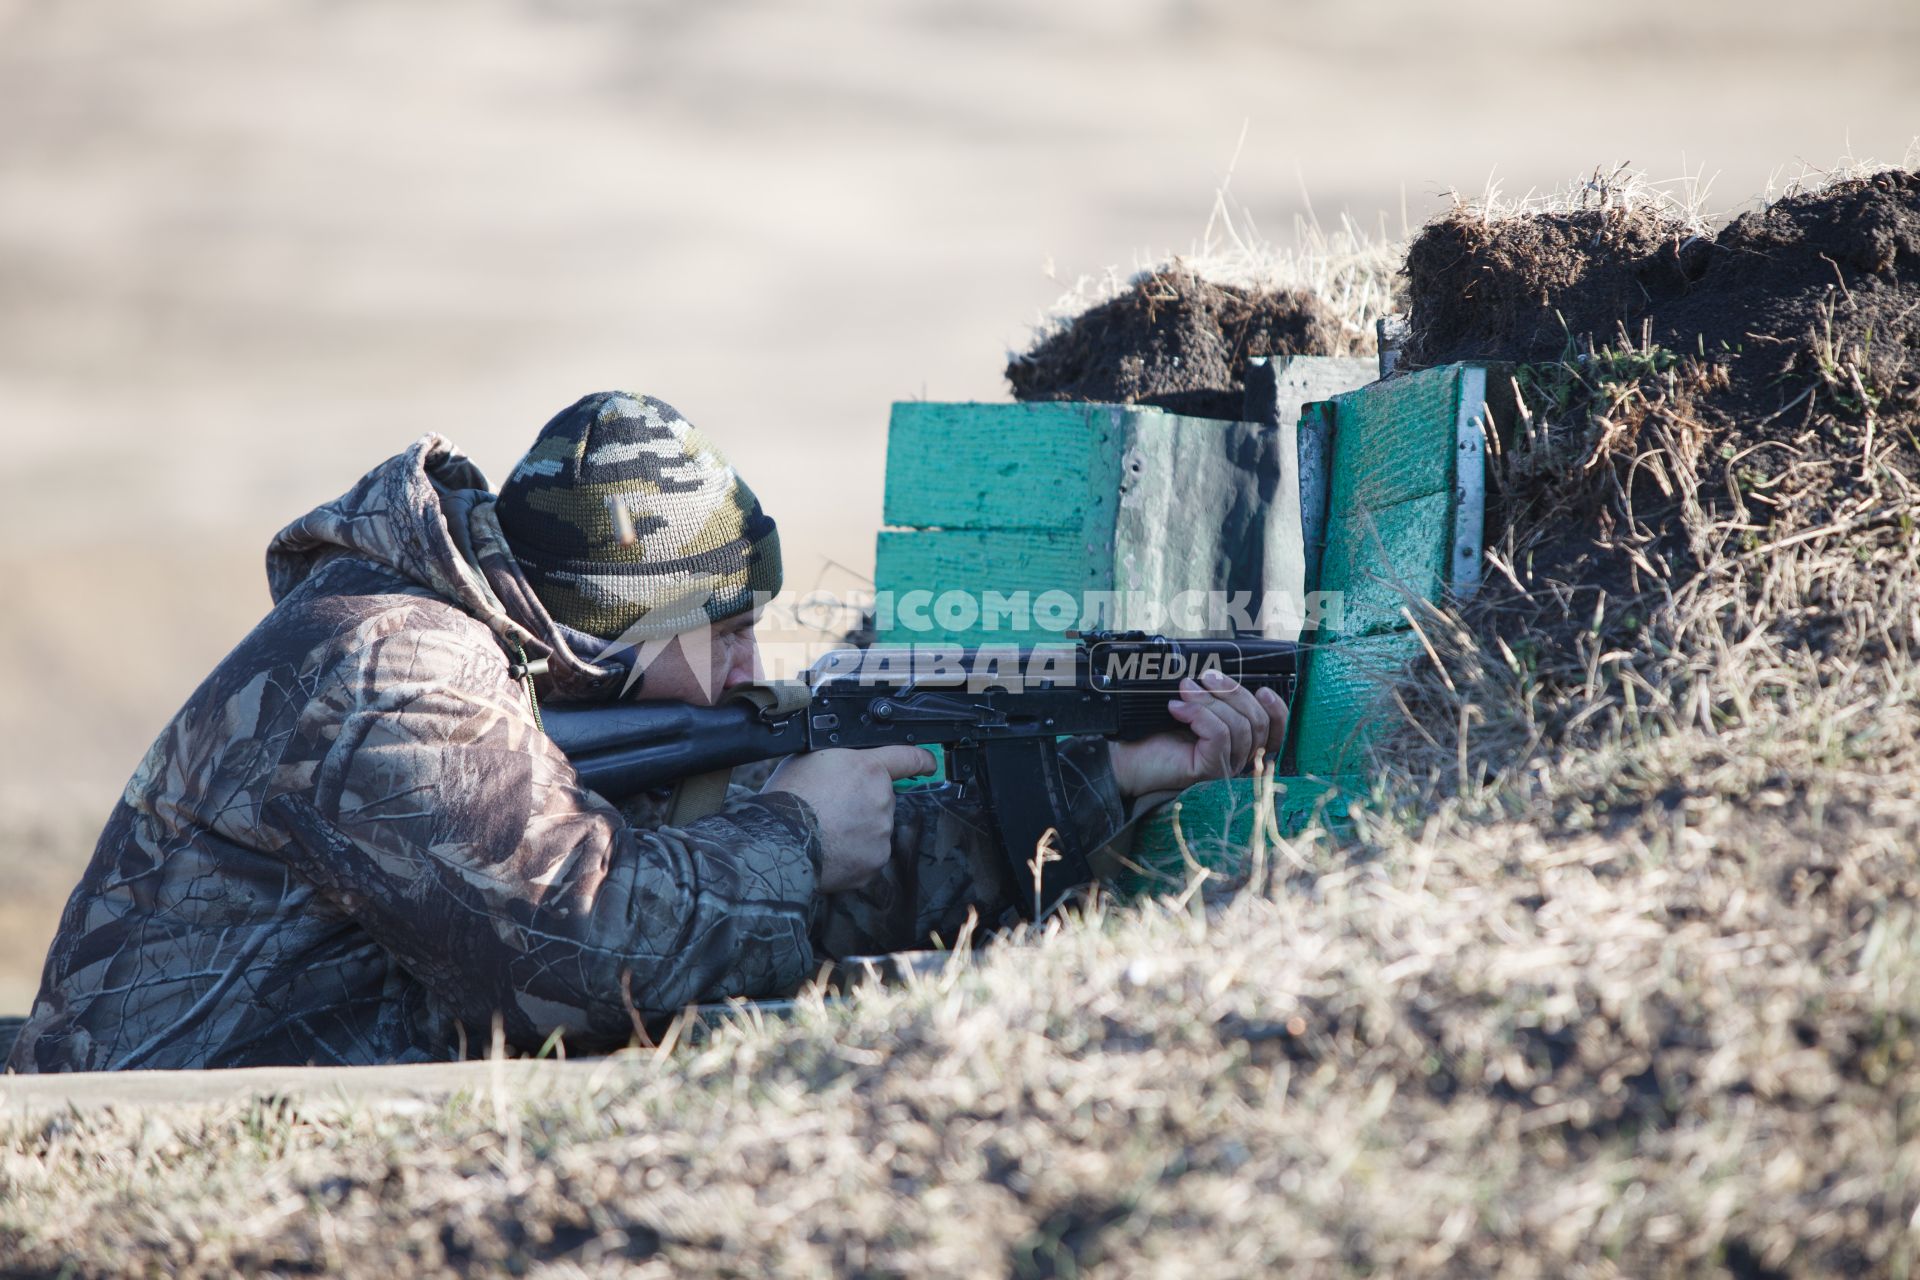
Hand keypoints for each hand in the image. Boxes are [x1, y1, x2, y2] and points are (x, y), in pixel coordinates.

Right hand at [762, 745, 936, 892]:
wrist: (777, 841)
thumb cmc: (787, 798)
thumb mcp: (811, 758)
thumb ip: (841, 757)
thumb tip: (848, 761)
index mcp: (869, 768)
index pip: (909, 758)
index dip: (922, 760)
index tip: (929, 764)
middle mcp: (882, 799)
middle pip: (882, 799)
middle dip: (864, 802)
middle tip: (832, 808)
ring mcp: (881, 833)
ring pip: (876, 828)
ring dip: (858, 829)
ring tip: (826, 831)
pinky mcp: (874, 861)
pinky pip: (868, 855)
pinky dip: (853, 854)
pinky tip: (831, 849)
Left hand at [1109, 670, 1287, 798]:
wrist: (1125, 756)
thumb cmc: (1155, 733)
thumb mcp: (1193, 707)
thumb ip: (1215, 697)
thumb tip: (1221, 674)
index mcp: (1240, 743)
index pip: (1275, 731)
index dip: (1277, 710)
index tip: (1262, 689)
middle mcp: (1238, 758)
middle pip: (1258, 722)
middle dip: (1233, 692)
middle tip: (1203, 677)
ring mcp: (1226, 767)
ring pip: (1239, 726)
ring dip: (1209, 701)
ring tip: (1184, 690)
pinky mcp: (1210, 770)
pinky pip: (1220, 735)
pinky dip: (1199, 715)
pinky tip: (1177, 709)